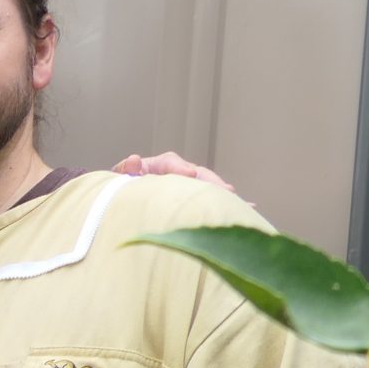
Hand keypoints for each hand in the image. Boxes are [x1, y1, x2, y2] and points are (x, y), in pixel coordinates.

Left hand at [116, 151, 238, 194]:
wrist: (126, 196)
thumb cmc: (123, 186)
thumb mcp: (120, 177)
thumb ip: (126, 169)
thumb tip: (134, 159)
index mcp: (160, 164)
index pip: (171, 163)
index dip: (181, 168)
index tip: (190, 174)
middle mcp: (180, 171)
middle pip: (199, 174)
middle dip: (212, 182)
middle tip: (225, 190)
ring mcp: (190, 184)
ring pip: (209, 186)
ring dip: (223, 193)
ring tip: (238, 201)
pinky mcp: (196, 196)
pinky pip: (214, 198)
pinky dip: (229, 202)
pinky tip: (249, 208)